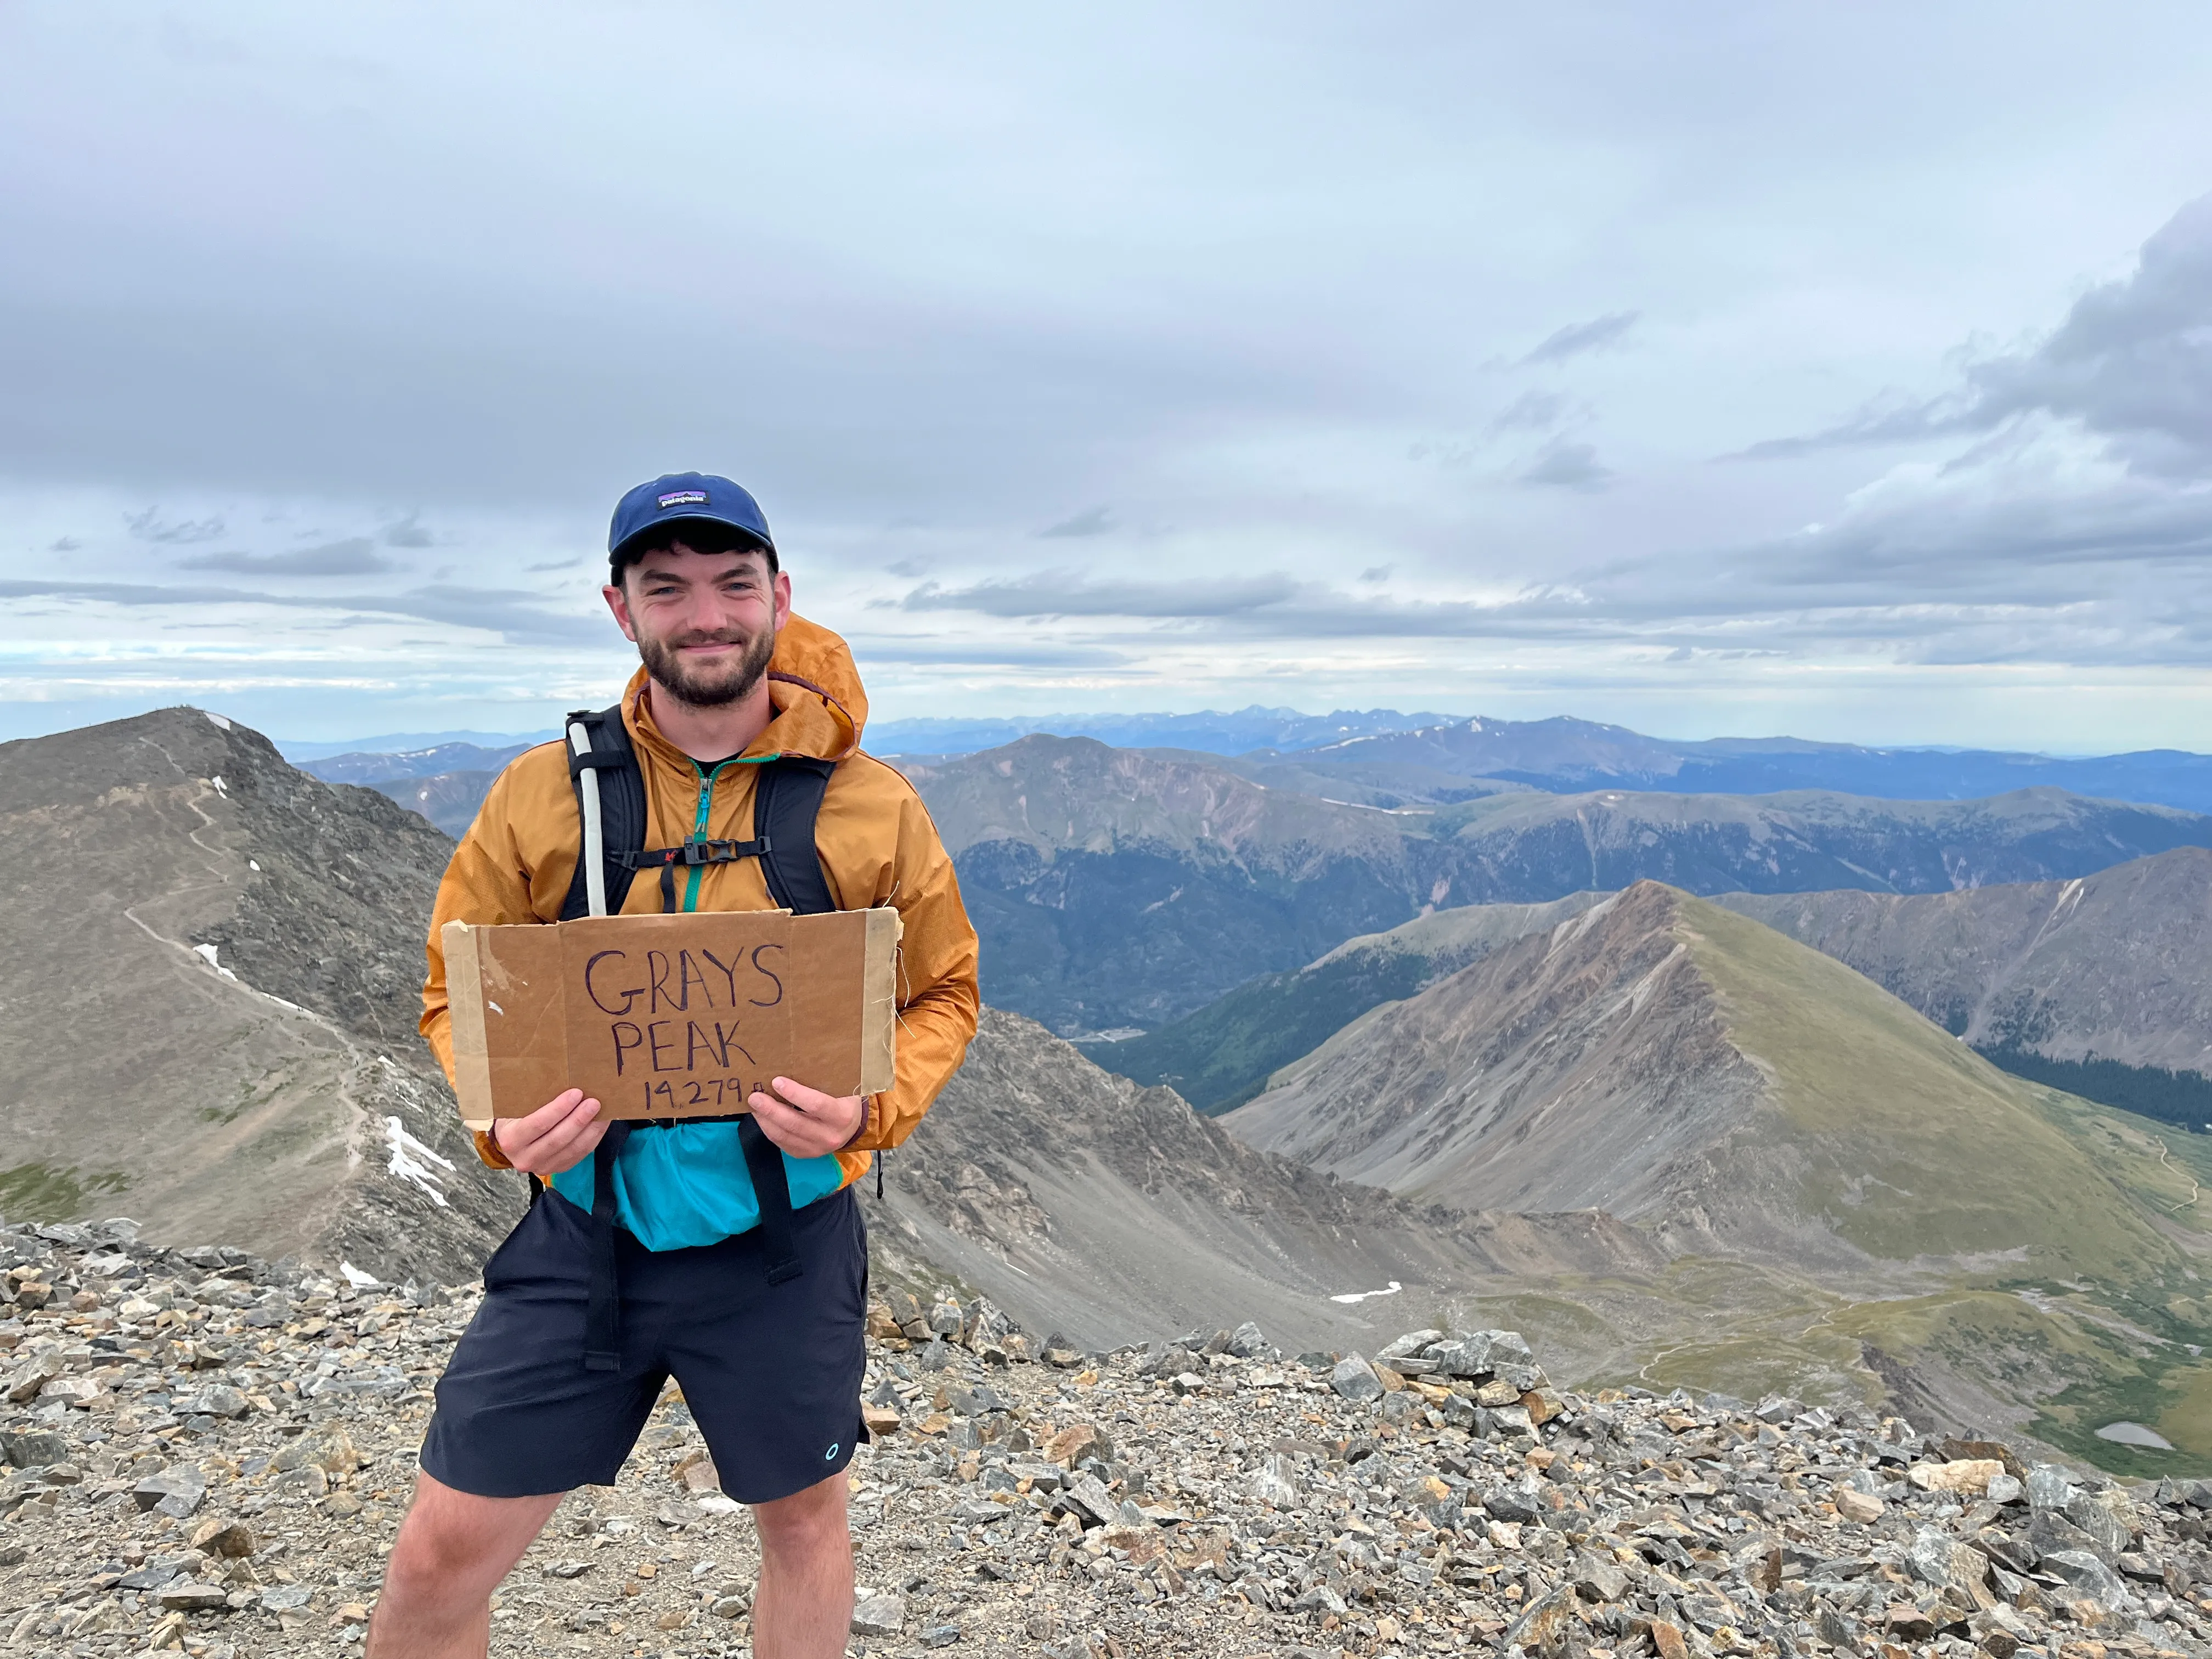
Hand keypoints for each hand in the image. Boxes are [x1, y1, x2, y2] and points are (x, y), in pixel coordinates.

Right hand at [492, 1088, 608, 1176]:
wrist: (511, 1141)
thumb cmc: (515, 1118)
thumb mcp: (515, 1108)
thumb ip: (533, 1100)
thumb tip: (565, 1080)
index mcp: (511, 1139)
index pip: (537, 1124)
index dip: (559, 1109)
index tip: (576, 1093)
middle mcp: (525, 1158)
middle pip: (557, 1139)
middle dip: (578, 1119)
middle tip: (594, 1102)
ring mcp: (542, 1167)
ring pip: (572, 1149)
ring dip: (590, 1129)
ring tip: (602, 1112)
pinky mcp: (558, 1169)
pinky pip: (580, 1155)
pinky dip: (593, 1138)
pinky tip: (601, 1123)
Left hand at [749, 1077, 865, 1159]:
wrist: (854, 1127)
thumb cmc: (844, 1100)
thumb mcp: (842, 1088)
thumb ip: (822, 1080)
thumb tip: (791, 1065)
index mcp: (841, 1116)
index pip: (815, 1105)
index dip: (794, 1093)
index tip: (776, 1081)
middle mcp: (830, 1136)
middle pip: (795, 1123)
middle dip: (771, 1109)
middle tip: (755, 1096)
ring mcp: (816, 1149)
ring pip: (784, 1136)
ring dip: (766, 1120)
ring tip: (754, 1106)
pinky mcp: (805, 1154)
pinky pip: (782, 1143)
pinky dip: (769, 1130)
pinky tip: (761, 1118)